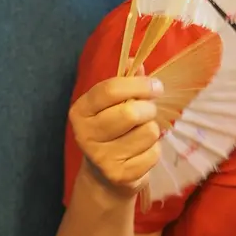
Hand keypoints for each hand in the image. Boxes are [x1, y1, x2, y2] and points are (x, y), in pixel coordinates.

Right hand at [69, 76, 162, 197]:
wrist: (103, 176)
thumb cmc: (111, 131)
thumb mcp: (112, 104)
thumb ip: (124, 81)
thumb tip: (137, 59)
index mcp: (80, 111)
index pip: (111, 89)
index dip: (138, 84)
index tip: (155, 86)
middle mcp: (86, 135)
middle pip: (132, 112)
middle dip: (148, 109)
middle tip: (148, 112)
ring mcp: (102, 158)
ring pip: (148, 132)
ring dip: (152, 131)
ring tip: (141, 135)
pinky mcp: (120, 176)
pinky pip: (153, 153)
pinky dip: (153, 151)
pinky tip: (141, 153)